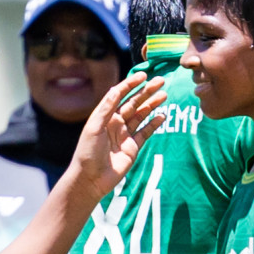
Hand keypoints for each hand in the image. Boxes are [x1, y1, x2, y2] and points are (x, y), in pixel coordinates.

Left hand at [67, 72, 167, 201]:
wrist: (91, 178)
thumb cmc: (88, 152)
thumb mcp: (94, 127)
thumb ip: (106, 108)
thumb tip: (116, 89)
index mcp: (105, 116)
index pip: (120, 95)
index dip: (131, 84)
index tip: (143, 75)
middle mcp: (116, 122)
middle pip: (134, 103)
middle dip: (147, 91)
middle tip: (161, 81)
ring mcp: (125, 135)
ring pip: (142, 115)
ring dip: (152, 105)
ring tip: (165, 95)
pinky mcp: (133, 147)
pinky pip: (146, 132)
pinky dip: (154, 124)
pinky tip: (162, 115)